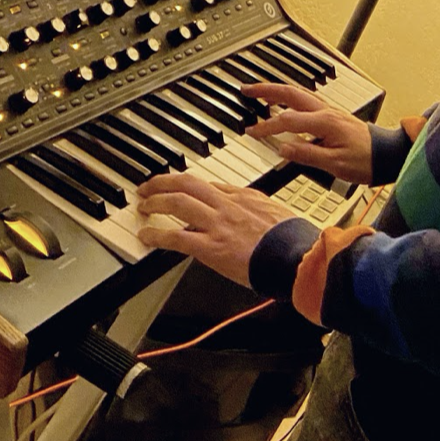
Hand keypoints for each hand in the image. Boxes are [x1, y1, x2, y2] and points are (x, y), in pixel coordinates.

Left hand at [135, 174, 294, 284]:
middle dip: (163, 181)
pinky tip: (146, 236)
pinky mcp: (211, 247)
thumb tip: (257, 216)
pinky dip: (157, 235)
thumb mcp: (280, 215)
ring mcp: (218, 224)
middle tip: (149, 186)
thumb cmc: (294, 242)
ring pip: (177, 202)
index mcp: (247, 197)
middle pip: (188, 182)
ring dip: (155, 202)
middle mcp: (229, 205)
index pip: (212, 185)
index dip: (191, 187)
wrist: (296, 258)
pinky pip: (177, 237)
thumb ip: (263, 212)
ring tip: (143, 206)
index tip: (181, 190)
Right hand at [241, 82, 372, 184]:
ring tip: (259, 92)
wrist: (387, 155)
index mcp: (325, 122)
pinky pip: (306, 100)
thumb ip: (307, 155)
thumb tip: (283, 148)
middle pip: (290, 93)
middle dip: (266, 90)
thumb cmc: (366, 161)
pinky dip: (290, 97)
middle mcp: (327, 111)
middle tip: (246, 90)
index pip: (287, 120)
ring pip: (298, 93)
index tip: (252, 133)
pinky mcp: (333, 115)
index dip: (266, 126)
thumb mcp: (335, 164)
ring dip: (277, 90)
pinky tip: (284, 102)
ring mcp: (330, 111)